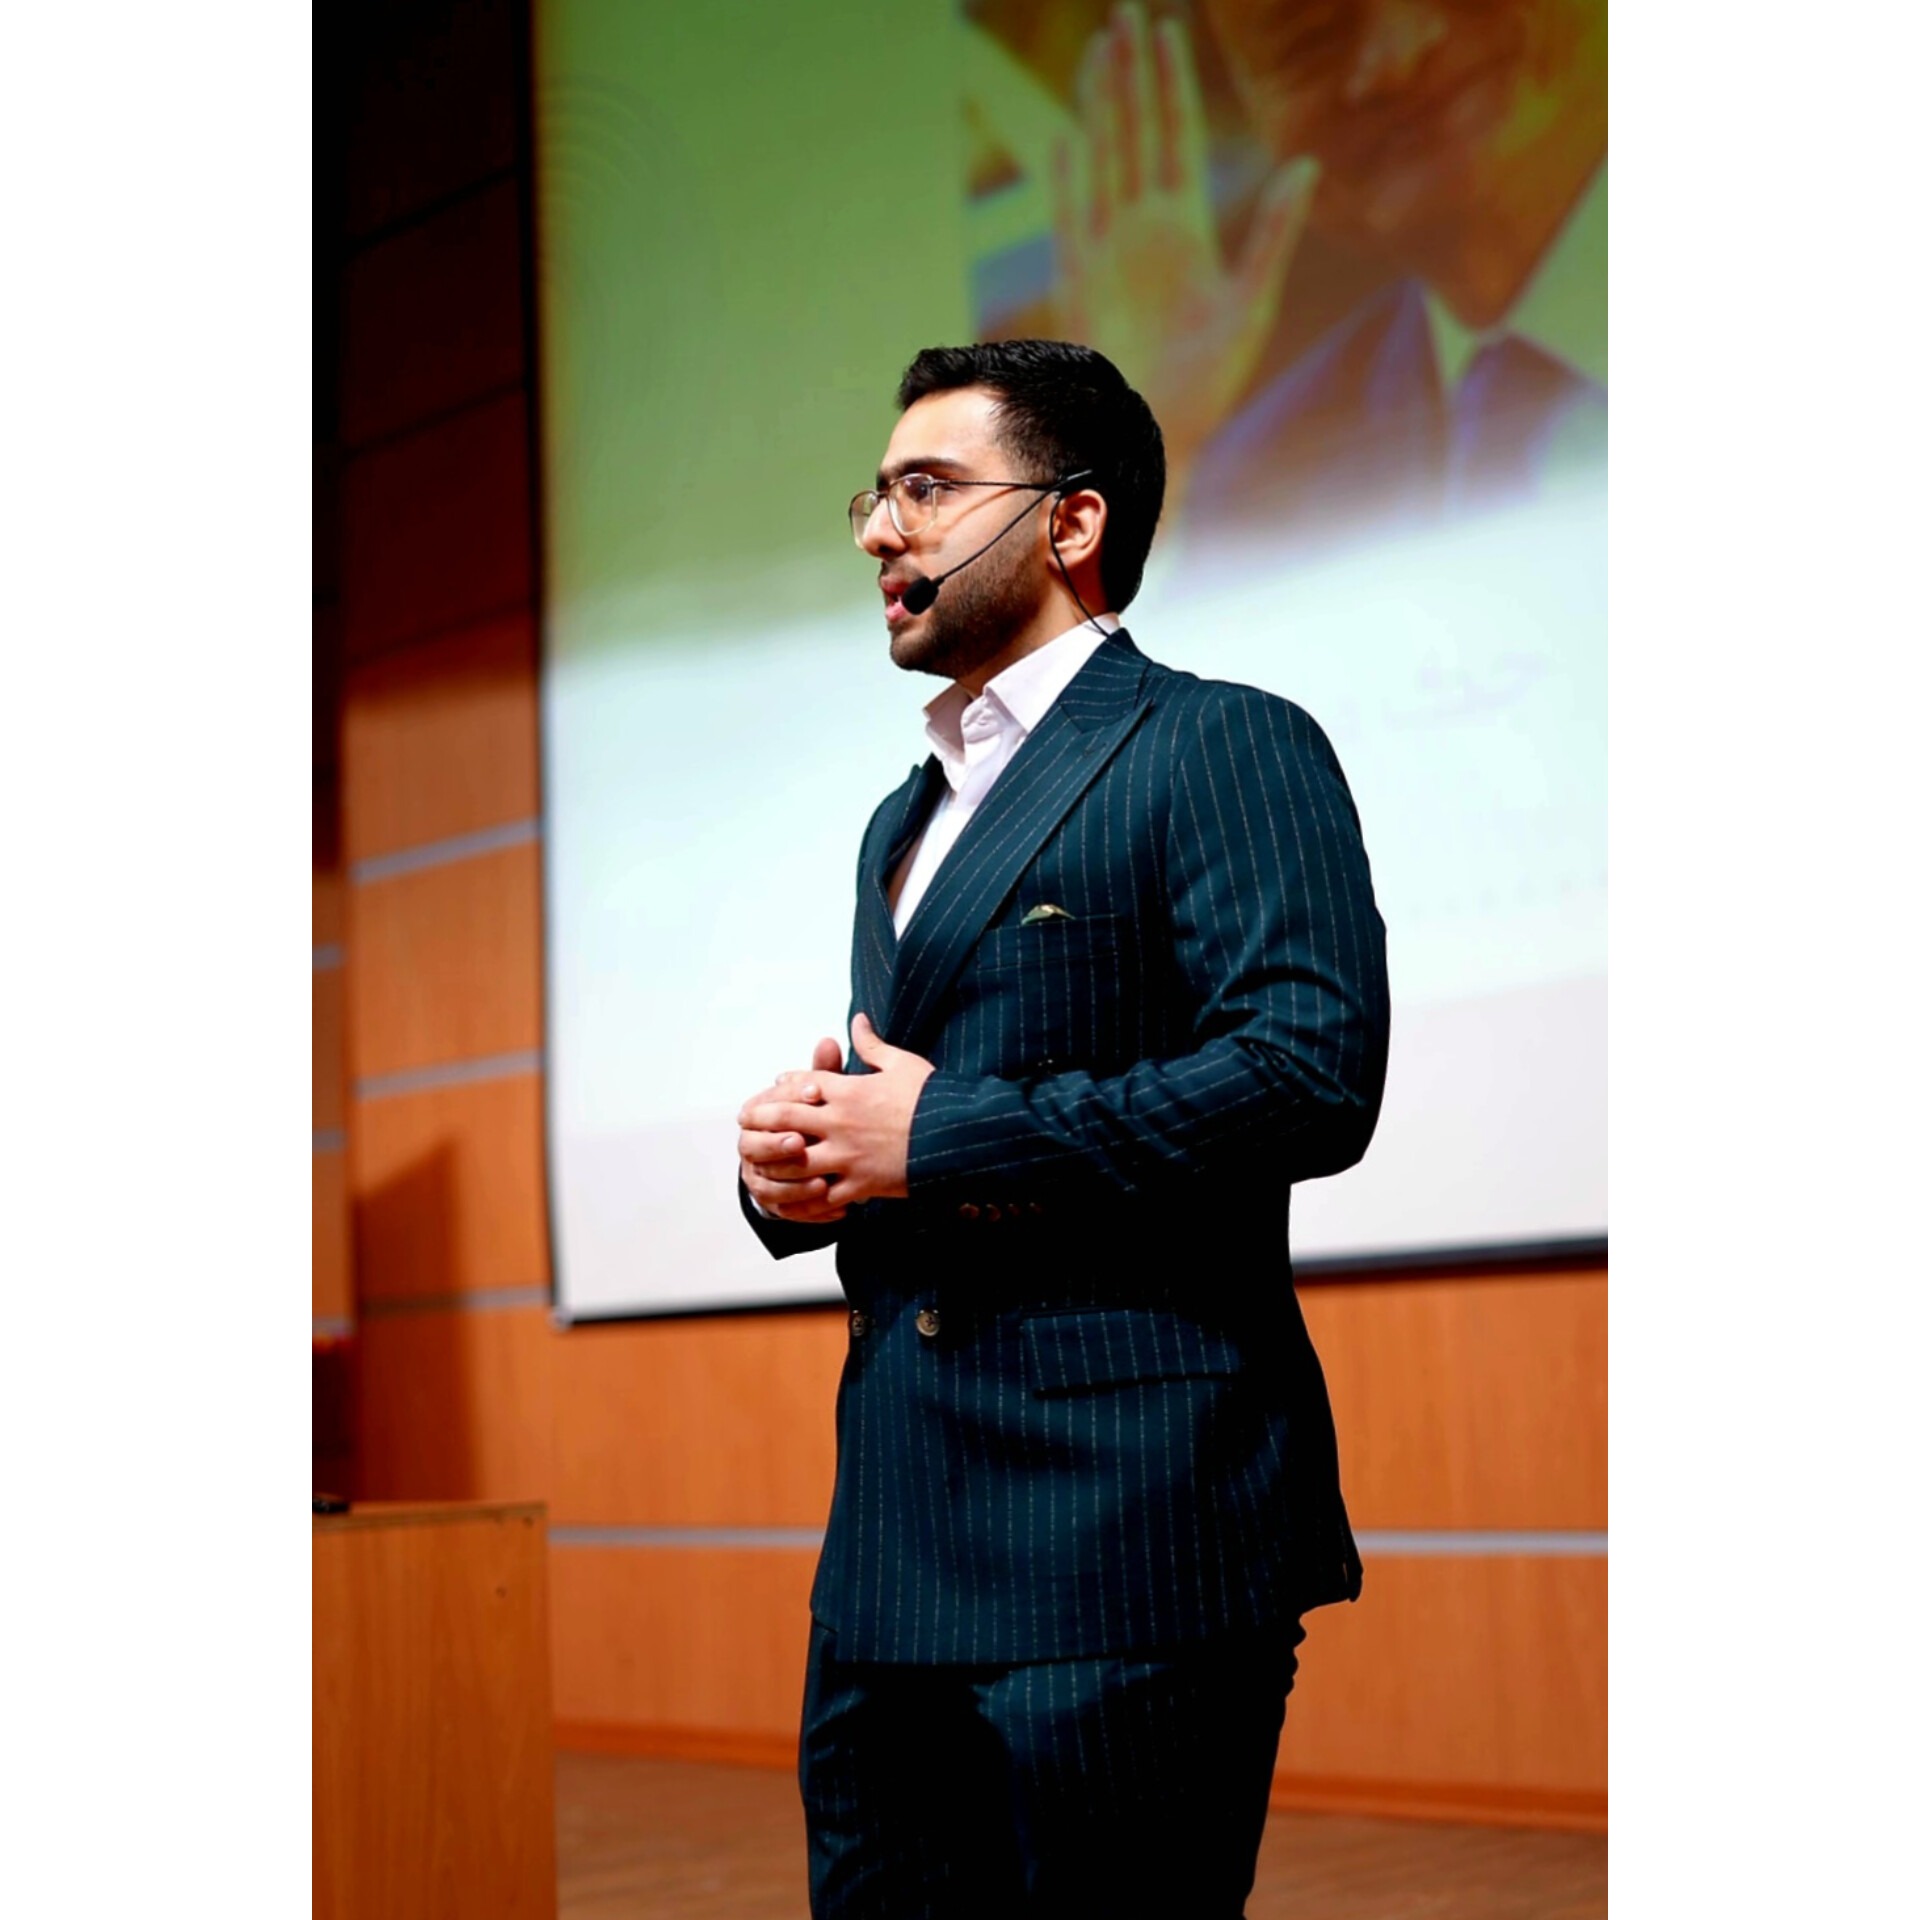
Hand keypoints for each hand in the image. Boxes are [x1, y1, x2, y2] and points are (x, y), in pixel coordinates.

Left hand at [737, 1014, 933, 1207]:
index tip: (771, 1090)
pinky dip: (809, 1197)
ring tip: (760, 1163)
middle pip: (785, 1120)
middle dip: (759, 1121)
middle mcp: (840, 1122)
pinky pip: (824, 1195)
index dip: (780, 1087)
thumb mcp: (902, 1063)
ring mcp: (847, 1156)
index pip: (799, 1084)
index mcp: (849, 1090)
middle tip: (744, 1123)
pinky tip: (799, 1196)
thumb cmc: (931, 1097)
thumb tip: (857, 1018)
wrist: (958, 1137)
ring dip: (774, 1161)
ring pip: (795, 1161)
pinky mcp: (860, 1184)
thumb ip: (872, 1044)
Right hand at [738, 1035, 847, 1224]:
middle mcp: (752, 1148)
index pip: (760, 1106)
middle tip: (802, 1142)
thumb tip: (829, 1040)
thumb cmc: (814, 1118)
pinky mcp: (777, 1205)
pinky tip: (840, 1209)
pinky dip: (812, 1211)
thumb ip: (823, 1072)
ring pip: (769, 1186)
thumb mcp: (820, 1094)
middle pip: (754, 1148)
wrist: (805, 1155)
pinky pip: (789, 1212)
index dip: (784, 1097)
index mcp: (758, 1117)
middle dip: (777, 1146)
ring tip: (824, 1183)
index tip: (814, 1092)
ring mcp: (761, 1179)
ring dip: (795, 1185)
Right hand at [1052, 3, 1317, 519]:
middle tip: (1126, 12)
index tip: (1168, 27)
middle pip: (1135, 134)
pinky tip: (1068, 139)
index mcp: (1186, 230)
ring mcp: (1107, 253)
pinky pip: (1071, 220)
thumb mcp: (1251, 303)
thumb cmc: (1209, 384)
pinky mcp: (1078, 285)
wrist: (1159, 437)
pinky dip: (1069, 181)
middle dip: (1131, 75)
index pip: (1177, 138)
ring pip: (1102, 161)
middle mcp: (1144, 232)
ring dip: (1101, 108)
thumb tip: (1307, 162)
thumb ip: (1272, 231)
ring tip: (1101, 52)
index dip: (1171, 84)